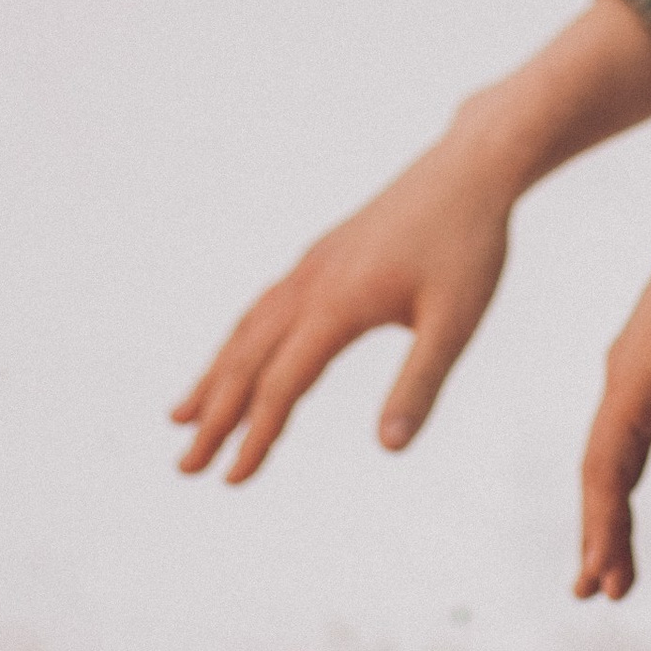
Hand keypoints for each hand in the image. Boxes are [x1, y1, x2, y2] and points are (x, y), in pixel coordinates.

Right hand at [174, 116, 518, 479]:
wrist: (470, 169)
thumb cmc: (470, 247)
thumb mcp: (455, 323)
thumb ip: (421, 384)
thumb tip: (391, 449)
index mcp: (338, 305)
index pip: (283, 384)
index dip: (256, 436)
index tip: (230, 481)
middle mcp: (311, 284)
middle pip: (248, 361)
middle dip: (214, 417)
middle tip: (185, 468)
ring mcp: (311, 267)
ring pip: (248, 330)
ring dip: (214, 377)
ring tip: (180, 416)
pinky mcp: (321, 256)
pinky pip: (265, 306)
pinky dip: (240, 340)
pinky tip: (238, 355)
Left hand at [577, 185, 650, 601]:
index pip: (626, 450)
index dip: (619, 504)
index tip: (615, 556)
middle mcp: (630, 373)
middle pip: (606, 466)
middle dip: (601, 529)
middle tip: (594, 586)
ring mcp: (628, 374)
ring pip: (602, 471)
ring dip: (601, 532)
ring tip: (599, 587)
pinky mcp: (635, 379)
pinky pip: (610, 460)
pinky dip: (603, 509)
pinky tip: (601, 550)